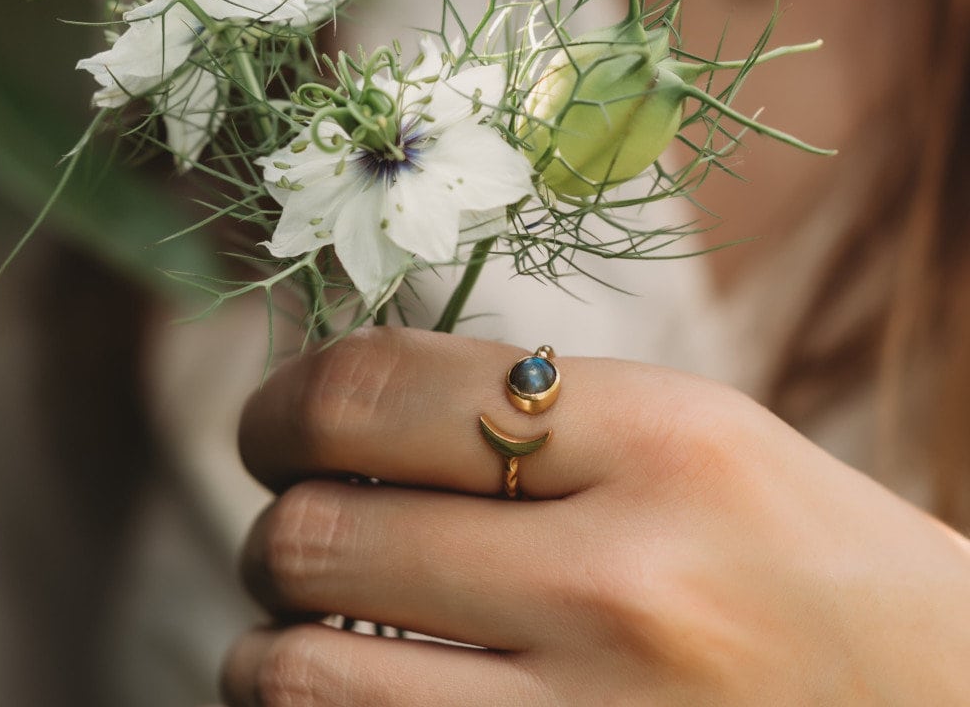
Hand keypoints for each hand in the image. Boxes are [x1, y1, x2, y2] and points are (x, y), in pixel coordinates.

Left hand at [221, 327, 969, 704]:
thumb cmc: (799, 553)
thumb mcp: (691, 433)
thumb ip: (526, 411)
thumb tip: (346, 405)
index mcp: (662, 437)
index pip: (380, 391)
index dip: (288, 400)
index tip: (277, 420)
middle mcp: (622, 580)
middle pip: (317, 530)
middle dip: (275, 517)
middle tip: (294, 514)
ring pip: (297, 673)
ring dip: (270, 637)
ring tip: (305, 618)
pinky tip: (353, 685)